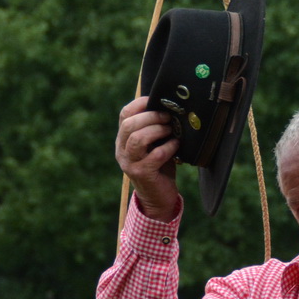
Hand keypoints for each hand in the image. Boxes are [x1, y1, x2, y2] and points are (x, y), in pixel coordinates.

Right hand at [115, 97, 180, 219]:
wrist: (157, 198)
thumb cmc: (159, 167)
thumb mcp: (153, 145)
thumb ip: (154, 128)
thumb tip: (168, 107)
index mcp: (123, 140)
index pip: (124, 115)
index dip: (139, 104)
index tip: (155, 100)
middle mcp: (122, 150)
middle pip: (129, 125)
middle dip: (150, 117)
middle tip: (167, 117)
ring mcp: (130, 163)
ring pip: (137, 138)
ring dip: (157, 130)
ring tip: (170, 130)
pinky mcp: (142, 174)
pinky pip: (156, 155)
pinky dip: (168, 147)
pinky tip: (176, 145)